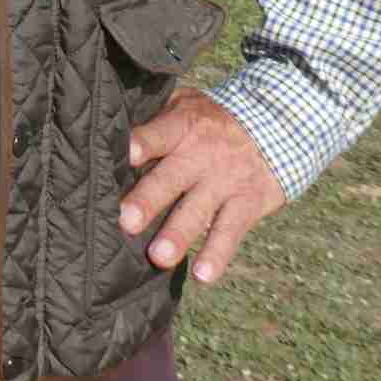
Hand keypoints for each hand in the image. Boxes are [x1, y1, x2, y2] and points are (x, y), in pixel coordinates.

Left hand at [119, 88, 286, 283]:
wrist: (278, 125)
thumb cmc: (210, 119)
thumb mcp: (185, 104)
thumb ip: (152, 117)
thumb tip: (102, 129)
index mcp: (182, 125)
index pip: (159, 134)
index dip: (142, 143)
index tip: (126, 155)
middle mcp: (201, 154)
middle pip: (171, 178)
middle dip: (149, 200)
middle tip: (127, 221)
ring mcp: (225, 181)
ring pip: (198, 210)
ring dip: (178, 234)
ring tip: (159, 257)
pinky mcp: (247, 203)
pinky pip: (231, 232)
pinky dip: (217, 254)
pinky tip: (203, 276)